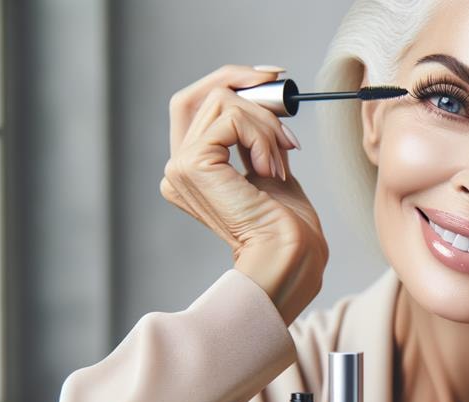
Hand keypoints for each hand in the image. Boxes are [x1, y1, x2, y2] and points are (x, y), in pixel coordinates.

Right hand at [160, 64, 328, 324]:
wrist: (290, 257)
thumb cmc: (289, 227)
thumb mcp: (271, 167)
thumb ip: (257, 136)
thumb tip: (264, 96)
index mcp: (192, 169)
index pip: (196, 101)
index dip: (232, 80)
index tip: (273, 77)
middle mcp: (178, 168)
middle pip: (206, 94)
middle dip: (255, 97)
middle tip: (287, 120)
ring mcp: (179, 167)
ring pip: (224, 103)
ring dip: (266, 127)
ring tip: (281, 163)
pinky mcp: (192, 165)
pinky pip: (231, 118)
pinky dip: (262, 137)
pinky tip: (272, 170)